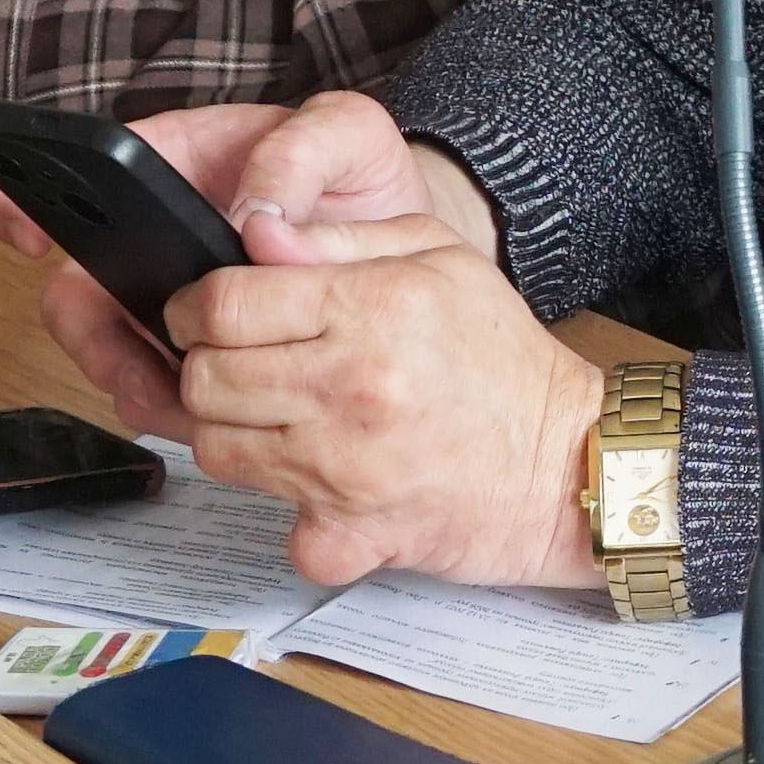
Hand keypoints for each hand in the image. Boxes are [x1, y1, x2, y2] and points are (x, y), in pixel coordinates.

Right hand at [0, 93, 498, 393]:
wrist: (411, 244)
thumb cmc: (366, 175)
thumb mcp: (346, 135)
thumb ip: (295, 157)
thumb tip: (247, 219)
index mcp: (184, 161)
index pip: (87, 176)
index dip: (37, 200)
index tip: (21, 232)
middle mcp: (163, 230)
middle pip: (82, 280)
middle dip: (91, 332)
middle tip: (129, 370)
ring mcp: (177, 290)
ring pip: (111, 341)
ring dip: (129, 380)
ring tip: (178, 407)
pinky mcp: (204, 343)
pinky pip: (160, 380)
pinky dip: (172, 407)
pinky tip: (204, 421)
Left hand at [133, 233, 609, 589]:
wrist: (568, 462)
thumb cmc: (506, 361)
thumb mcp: (440, 258)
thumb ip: (339, 238)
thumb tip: (256, 231)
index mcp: (369, 309)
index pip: (221, 305)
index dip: (196, 306)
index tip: (207, 314)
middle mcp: (350, 388)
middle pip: (205, 379)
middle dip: (209, 367)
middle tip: (247, 365)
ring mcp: (344, 468)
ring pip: (218, 450)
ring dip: (239, 432)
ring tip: (287, 418)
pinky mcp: (351, 532)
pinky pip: (274, 524)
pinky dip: (290, 511)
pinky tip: (322, 482)